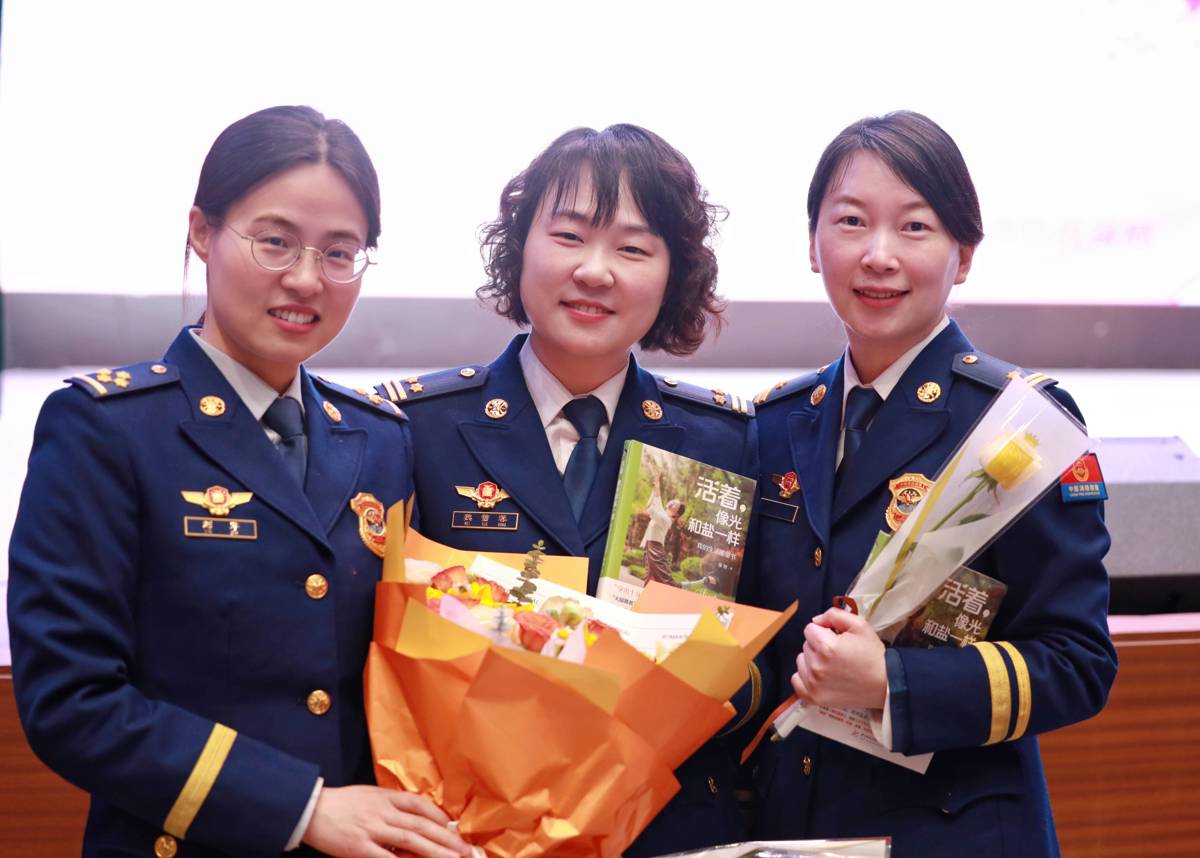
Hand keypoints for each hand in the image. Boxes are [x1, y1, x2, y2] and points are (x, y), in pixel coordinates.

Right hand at [302, 785, 471, 857]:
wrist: (310, 809)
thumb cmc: (341, 804)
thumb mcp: (369, 796)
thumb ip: (390, 805)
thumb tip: (414, 817)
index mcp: (386, 797)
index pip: (420, 805)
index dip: (440, 817)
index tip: (456, 829)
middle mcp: (384, 812)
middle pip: (422, 825)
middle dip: (447, 839)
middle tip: (466, 850)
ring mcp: (372, 829)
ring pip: (411, 840)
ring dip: (435, 851)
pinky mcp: (358, 847)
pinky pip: (385, 857)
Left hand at [790, 607, 887, 709]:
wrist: (884, 684)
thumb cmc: (872, 654)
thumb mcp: (859, 625)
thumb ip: (834, 614)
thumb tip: (816, 620)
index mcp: (826, 646)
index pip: (810, 629)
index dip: (824, 630)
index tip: (836, 638)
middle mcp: (816, 666)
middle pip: (806, 645)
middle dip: (819, 645)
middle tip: (838, 653)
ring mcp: (813, 684)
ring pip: (801, 661)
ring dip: (812, 660)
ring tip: (831, 665)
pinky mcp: (814, 697)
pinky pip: (796, 681)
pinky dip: (805, 677)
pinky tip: (819, 676)